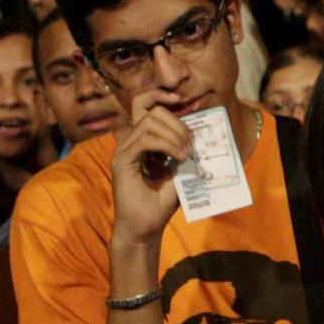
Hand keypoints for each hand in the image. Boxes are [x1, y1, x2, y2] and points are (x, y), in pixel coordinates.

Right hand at [109, 91, 193, 243]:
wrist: (145, 227)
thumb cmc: (162, 201)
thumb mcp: (180, 168)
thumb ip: (185, 148)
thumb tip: (203, 132)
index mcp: (141, 139)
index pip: (144, 104)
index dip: (161, 95)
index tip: (182, 99)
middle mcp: (129, 141)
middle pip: (151, 110)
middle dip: (177, 122)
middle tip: (190, 144)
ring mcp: (123, 150)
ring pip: (148, 122)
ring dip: (174, 134)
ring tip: (186, 154)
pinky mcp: (121, 161)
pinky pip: (144, 140)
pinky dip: (166, 145)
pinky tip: (179, 157)